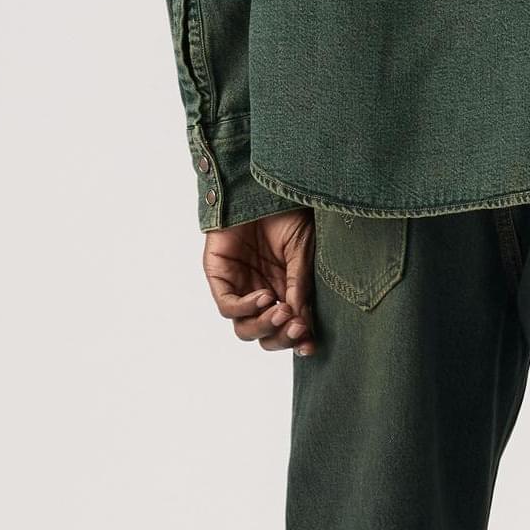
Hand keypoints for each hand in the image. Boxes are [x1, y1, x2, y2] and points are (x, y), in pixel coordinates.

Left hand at [202, 209, 316, 356]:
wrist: (262, 184)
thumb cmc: (286, 213)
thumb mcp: (302, 251)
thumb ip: (300, 286)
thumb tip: (303, 322)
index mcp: (284, 290)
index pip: (287, 327)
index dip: (297, 340)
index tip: (310, 345)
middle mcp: (261, 292)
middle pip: (265, 334)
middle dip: (281, 337)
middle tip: (298, 328)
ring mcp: (239, 286)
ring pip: (244, 327)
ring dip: (264, 326)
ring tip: (282, 313)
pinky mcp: (219, 277)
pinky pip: (227, 305)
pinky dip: (245, 307)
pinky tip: (264, 297)